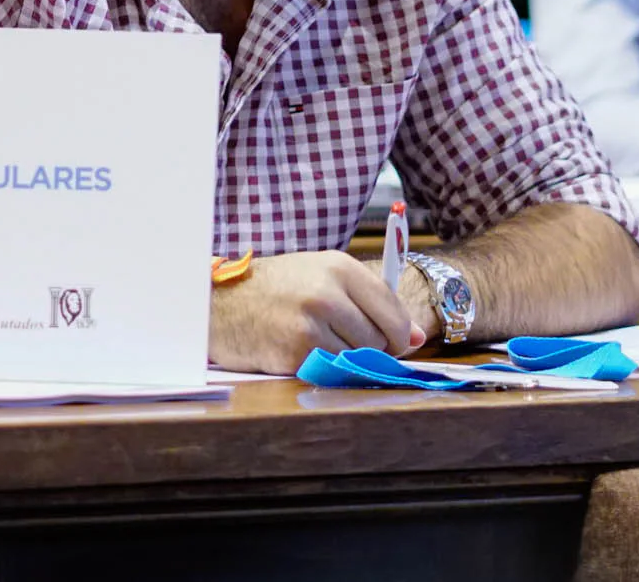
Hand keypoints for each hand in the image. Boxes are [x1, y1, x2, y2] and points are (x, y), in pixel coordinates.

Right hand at [208, 250, 426, 373]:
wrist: (221, 303)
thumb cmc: (276, 288)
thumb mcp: (322, 277)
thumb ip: (371, 302)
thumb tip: (418, 339)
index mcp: (338, 267)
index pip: (392, 308)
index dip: (399, 332)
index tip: (396, 342)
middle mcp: (327, 292)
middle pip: (380, 338)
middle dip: (372, 347)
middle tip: (345, 339)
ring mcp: (311, 324)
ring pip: (359, 357)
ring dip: (347, 358)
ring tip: (318, 341)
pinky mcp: (296, 353)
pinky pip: (333, 371)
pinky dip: (324, 368)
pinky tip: (302, 351)